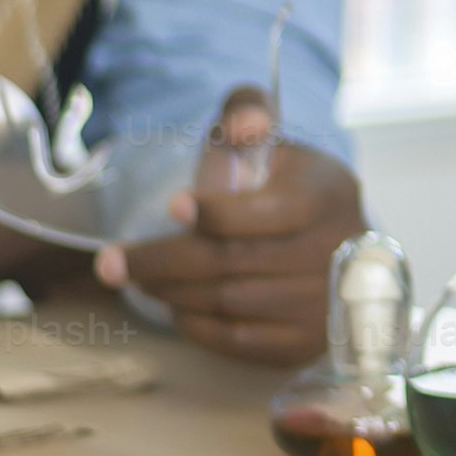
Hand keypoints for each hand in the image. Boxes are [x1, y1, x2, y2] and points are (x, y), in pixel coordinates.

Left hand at [95, 86, 365, 365]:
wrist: (344, 254)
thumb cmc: (294, 191)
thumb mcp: (277, 143)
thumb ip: (250, 112)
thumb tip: (243, 123)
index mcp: (326, 196)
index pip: (266, 211)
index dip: (215, 212)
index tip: (171, 207)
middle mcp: (331, 253)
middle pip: (232, 262)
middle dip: (162, 261)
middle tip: (110, 263)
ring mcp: (321, 304)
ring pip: (229, 302)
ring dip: (171, 293)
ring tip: (138, 279)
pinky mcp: (307, 343)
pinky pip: (239, 340)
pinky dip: (198, 326)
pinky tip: (176, 308)